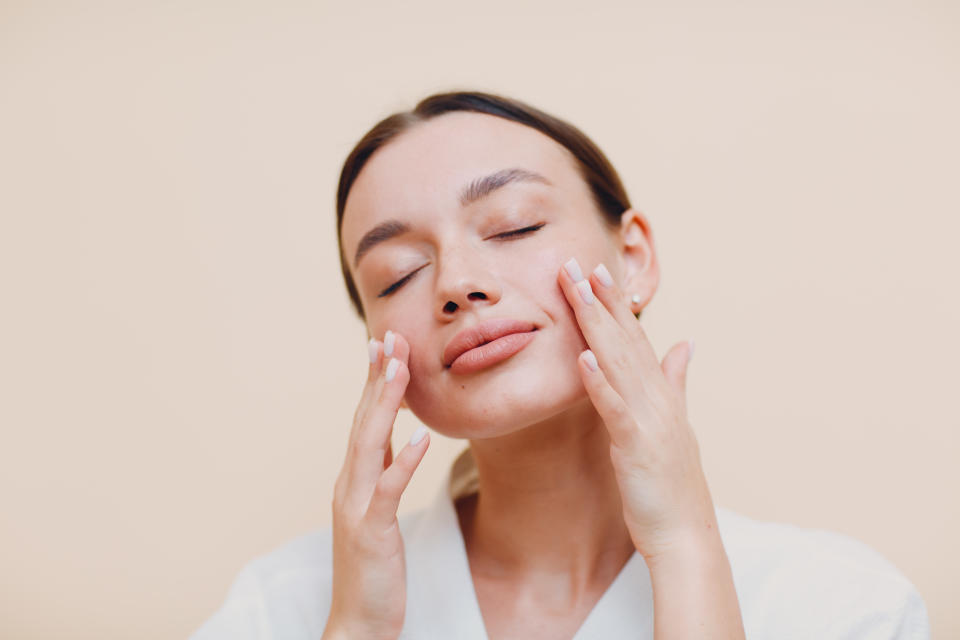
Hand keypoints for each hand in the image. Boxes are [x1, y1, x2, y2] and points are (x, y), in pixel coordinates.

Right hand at [325, 331, 429, 639]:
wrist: (358, 623)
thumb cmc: (372, 569)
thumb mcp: (377, 512)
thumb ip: (382, 473)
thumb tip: (397, 438)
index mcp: (353, 480)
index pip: (364, 420)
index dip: (374, 381)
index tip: (384, 344)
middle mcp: (349, 485)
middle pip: (363, 421)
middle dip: (377, 378)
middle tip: (389, 336)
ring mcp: (356, 507)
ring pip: (369, 444)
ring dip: (385, 404)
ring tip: (401, 368)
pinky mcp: (371, 532)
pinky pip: (388, 490)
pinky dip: (403, 460)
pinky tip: (422, 437)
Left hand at [558, 258, 717, 561]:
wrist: (685, 535)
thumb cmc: (672, 483)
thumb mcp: (675, 424)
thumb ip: (677, 380)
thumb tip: (685, 343)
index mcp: (661, 392)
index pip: (635, 338)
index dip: (616, 303)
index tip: (597, 270)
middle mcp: (657, 398)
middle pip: (624, 339)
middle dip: (601, 300)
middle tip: (577, 263)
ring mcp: (649, 419)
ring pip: (619, 362)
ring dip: (597, 325)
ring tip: (579, 290)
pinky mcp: (637, 445)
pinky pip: (614, 408)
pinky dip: (599, 381)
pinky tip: (582, 357)